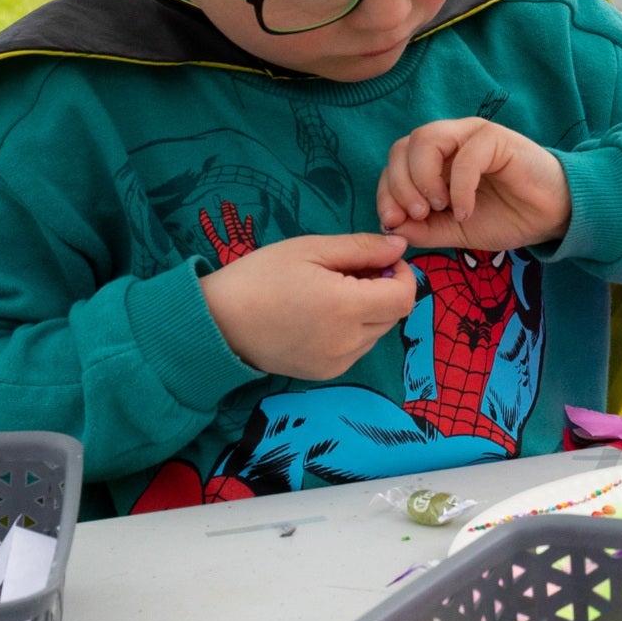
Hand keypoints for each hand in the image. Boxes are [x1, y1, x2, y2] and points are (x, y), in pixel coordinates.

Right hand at [198, 232, 415, 380]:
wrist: (217, 322)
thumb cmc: (261, 276)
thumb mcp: (310, 249)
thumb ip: (361, 248)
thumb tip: (400, 246)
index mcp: (346, 307)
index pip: (404, 297)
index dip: (402, 275)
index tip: (382, 260)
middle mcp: (348, 342)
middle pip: (393, 315)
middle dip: (385, 290)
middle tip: (352, 271)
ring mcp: (337, 363)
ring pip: (377, 333)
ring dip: (370, 311)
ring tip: (333, 293)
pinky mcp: (325, 374)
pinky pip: (357, 349)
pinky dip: (353, 330)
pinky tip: (323, 316)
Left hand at [378, 118, 572, 252]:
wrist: (552, 216)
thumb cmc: (506, 217)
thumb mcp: (455, 230)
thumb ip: (422, 228)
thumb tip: (389, 224)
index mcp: (436, 159)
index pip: (395, 162)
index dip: (386, 190)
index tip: (393, 221)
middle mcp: (450, 140)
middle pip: (403, 147)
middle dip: (400, 186)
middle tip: (418, 215)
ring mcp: (472, 135)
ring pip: (426, 139)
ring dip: (423, 178)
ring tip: (438, 208)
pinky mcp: (496, 138)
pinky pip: (465, 156)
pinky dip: (459, 188)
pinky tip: (466, 211)